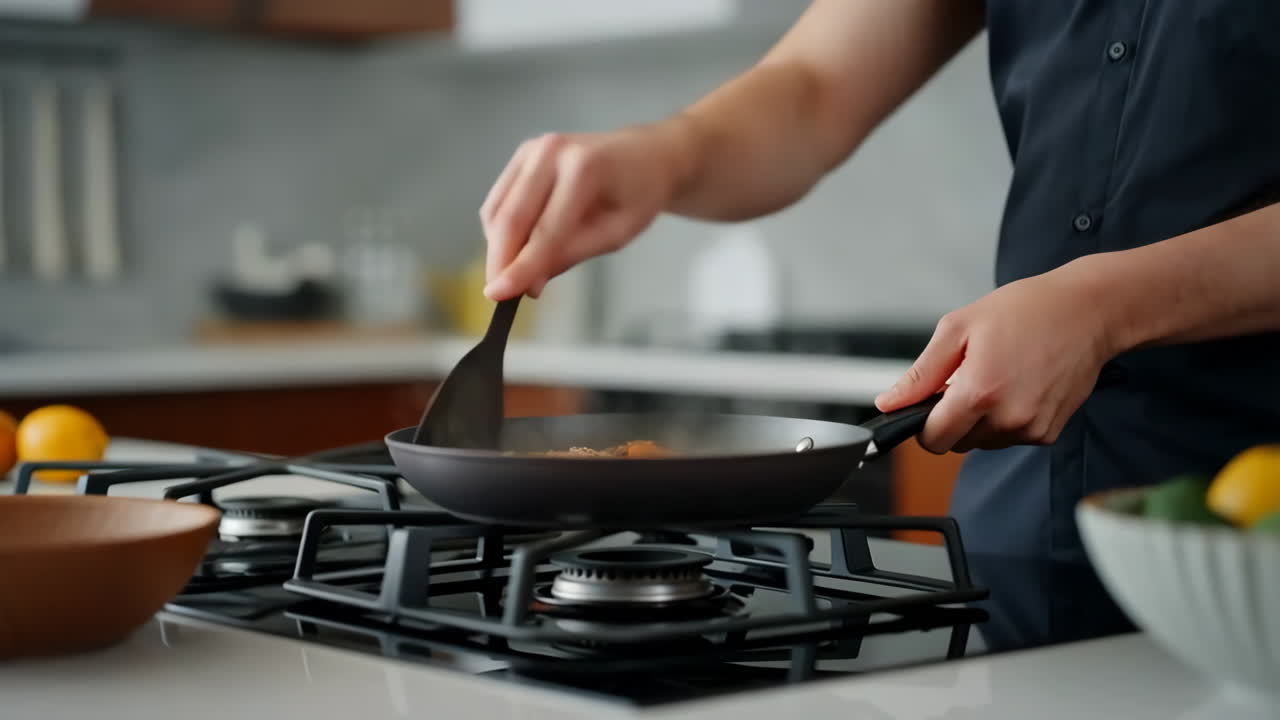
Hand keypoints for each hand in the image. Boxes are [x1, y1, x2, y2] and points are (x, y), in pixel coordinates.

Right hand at [480, 123, 689, 299]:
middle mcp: (551, 151)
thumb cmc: (637, 194)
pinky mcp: (521, 156)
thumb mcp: (616, 233)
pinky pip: (498, 202)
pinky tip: (517, 250)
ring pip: (497, 211)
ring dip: (498, 249)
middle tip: (499, 296)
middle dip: (500, 261)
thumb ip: (571, 255)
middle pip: (511, 218)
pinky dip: (500, 232)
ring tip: (516, 275)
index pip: (545, 230)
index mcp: (584, 168)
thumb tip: (529, 284)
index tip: (498, 296)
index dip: (520, 267)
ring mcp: (532, 149)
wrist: (643, 155)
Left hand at [874, 261, 1117, 453]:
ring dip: (981, 419)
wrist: (1088, 311)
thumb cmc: (1026, 310)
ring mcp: (1032, 428)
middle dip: (952, 418)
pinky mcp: (1049, 432)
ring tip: (998, 376)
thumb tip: (889, 403)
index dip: (923, 424)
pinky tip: (1019, 385)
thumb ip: (920, 374)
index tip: (928, 404)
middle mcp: (1008, 418)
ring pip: (984, 441)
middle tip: (968, 378)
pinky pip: (1012, 437)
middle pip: (957, 443)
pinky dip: (1007, 419)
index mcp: (979, 392)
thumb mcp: (958, 329)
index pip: (933, 440)